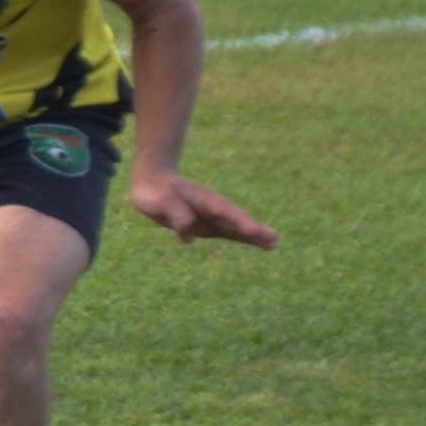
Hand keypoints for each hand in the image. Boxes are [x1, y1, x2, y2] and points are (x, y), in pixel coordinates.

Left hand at [127, 168, 276, 249]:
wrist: (151, 182)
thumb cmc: (154, 191)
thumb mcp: (160, 201)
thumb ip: (176, 215)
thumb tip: (188, 237)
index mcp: (202, 199)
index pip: (224, 213)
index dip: (239, 223)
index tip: (254, 231)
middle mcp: (210, 208)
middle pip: (234, 222)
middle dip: (253, 231)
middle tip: (274, 240)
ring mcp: (209, 215)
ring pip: (232, 228)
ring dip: (250, 236)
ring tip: (272, 243)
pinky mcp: (204, 223)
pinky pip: (224, 231)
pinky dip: (238, 236)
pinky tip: (253, 240)